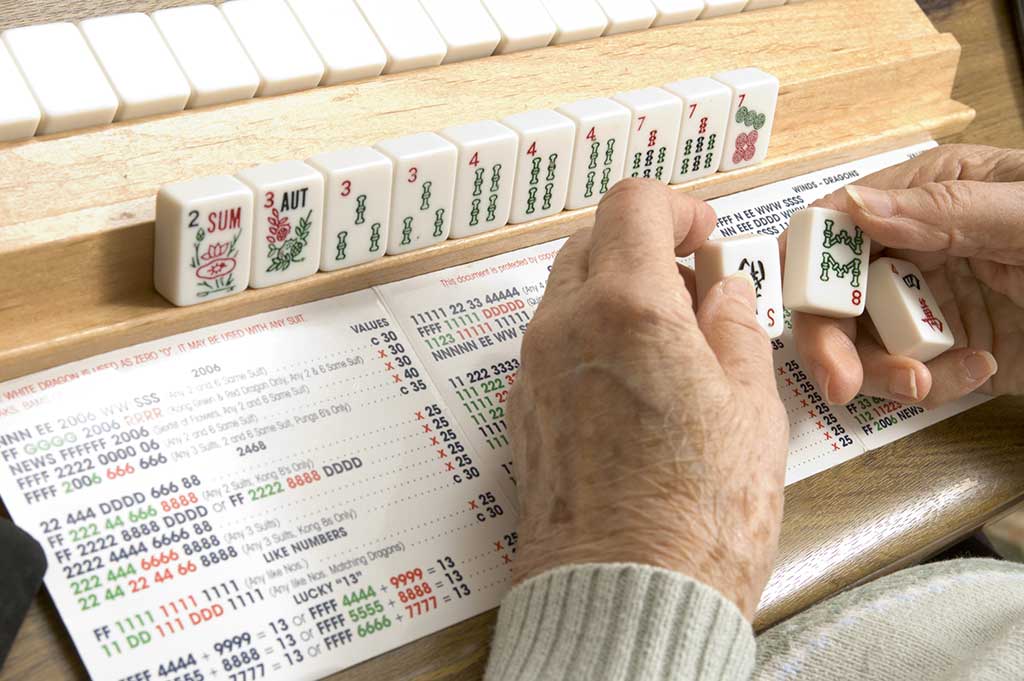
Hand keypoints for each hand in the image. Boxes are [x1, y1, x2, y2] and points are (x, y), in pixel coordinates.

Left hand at [507, 180, 788, 618]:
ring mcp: (533, 372)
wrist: (626, 598)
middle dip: (645, 247)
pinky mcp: (522, 414)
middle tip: (694, 290)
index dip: (677, 206)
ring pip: (566, 293)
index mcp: (626, 308)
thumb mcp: (750, 407)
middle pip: (592, 242)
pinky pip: (550, 346)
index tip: (703, 234)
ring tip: (669, 346)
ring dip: (615, 293)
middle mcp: (564, 328)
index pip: (632, 205)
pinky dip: (588, 338)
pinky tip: (631, 386)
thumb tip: (723, 291)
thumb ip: (735, 328)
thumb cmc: (697, 516)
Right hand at [791, 144, 1020, 406]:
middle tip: (839, 382)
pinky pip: (908, 377)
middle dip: (828, 338)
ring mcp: (927, 306)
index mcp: (926, 197)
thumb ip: (945, 212)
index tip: (806, 304)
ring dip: (880, 372)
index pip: (836, 223)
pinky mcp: (946, 355)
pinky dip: (932, 385)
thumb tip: (857, 206)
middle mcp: (914, 251)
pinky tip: (977, 371)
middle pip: (832, 293)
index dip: (807, 261)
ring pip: (859, 343)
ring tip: (924, 386)